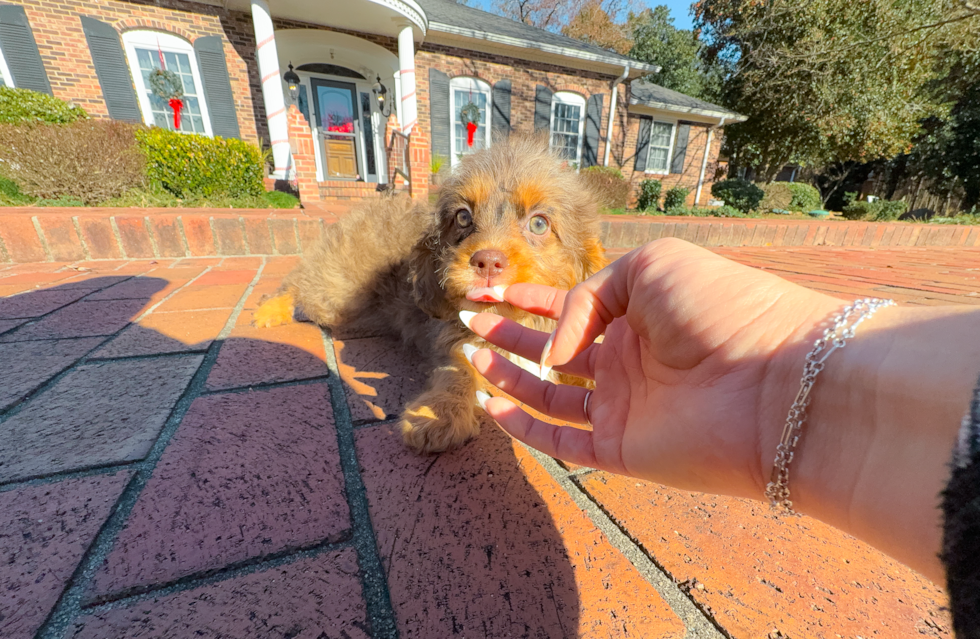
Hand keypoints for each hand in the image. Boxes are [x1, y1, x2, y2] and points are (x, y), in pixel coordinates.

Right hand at [465, 238, 840, 500]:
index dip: (524, 299)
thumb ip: (584, 299)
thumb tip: (553, 353)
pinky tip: (492, 405)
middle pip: (552, 349)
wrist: (776, 382)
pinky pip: (561, 440)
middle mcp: (627, 360)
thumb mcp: (648, 269)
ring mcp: (624, 406)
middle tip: (466, 321)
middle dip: (507, 334)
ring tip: (469, 355)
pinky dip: (523, 427)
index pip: (569, 306)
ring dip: (507, 375)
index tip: (484, 290)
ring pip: (549, 393)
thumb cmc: (722, 309)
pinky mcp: (622, 448)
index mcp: (637, 313)